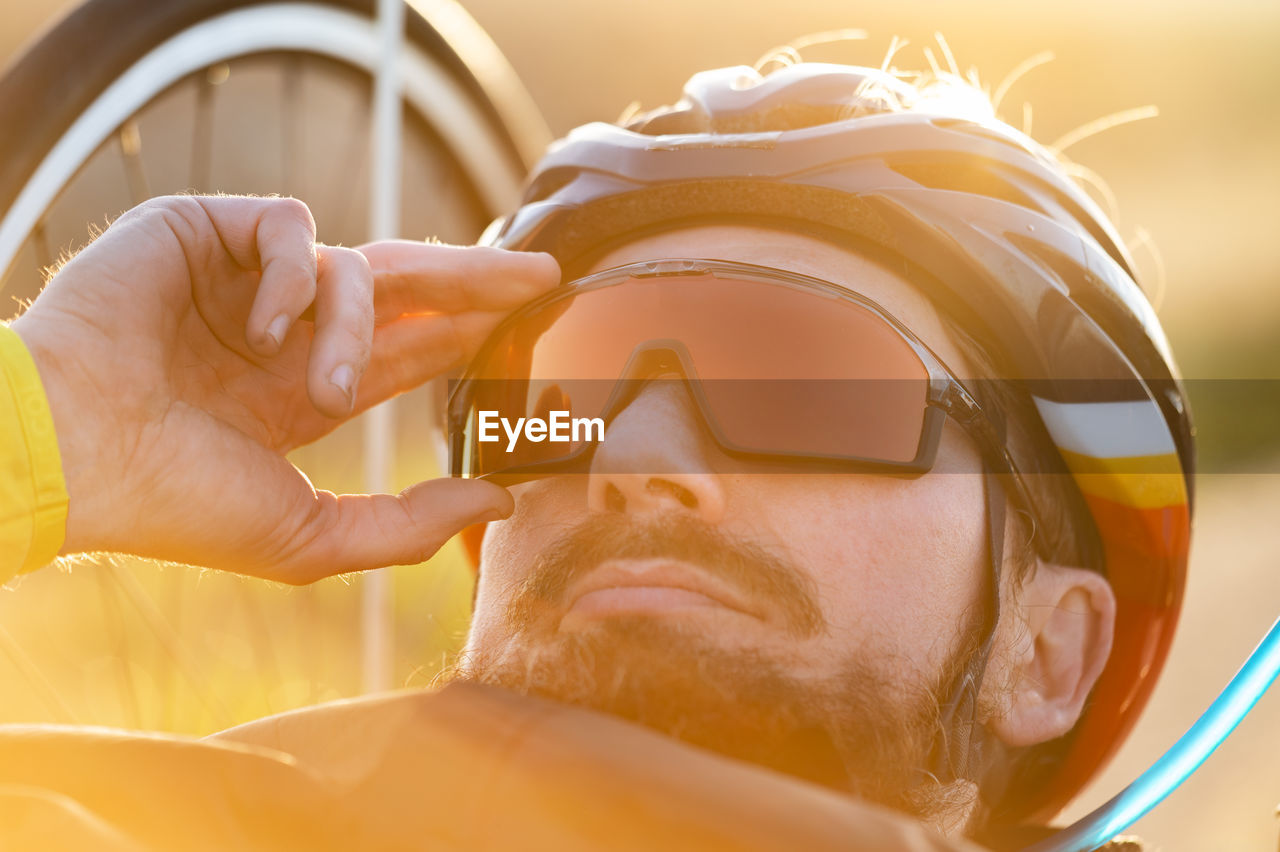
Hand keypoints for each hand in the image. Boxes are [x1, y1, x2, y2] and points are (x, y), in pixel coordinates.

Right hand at [10, 195, 558, 581]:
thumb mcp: (310, 537)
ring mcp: (244, 283)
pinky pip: (289, 226)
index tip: (525, 326)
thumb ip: (408, 524)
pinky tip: (261, 327)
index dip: (464, 338)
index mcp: (298, 393)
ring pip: (354, 267)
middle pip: (405, 291)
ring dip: (360, 328)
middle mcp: (279, 334)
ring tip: (327, 388)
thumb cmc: (176, 503)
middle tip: (543, 276)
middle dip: (475, 281)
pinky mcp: (206, 233)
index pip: (404, 354)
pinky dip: (292, 276)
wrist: (73, 454)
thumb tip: (498, 499)